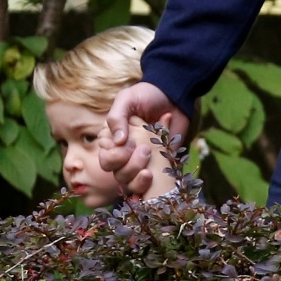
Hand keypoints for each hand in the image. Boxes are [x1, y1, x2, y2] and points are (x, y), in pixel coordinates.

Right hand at [101, 81, 187, 197]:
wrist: (175, 96)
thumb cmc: (147, 95)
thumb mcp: (127, 99)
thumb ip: (117, 118)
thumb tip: (117, 142)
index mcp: (112, 139)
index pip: (105, 158)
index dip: (114, 157)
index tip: (128, 145)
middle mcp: (124, 153)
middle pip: (116, 173)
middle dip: (129, 166)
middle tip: (145, 150)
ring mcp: (140, 161)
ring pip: (130, 182)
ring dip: (139, 176)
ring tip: (152, 156)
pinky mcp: (157, 166)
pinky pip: (148, 184)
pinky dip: (148, 184)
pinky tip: (154, 175)